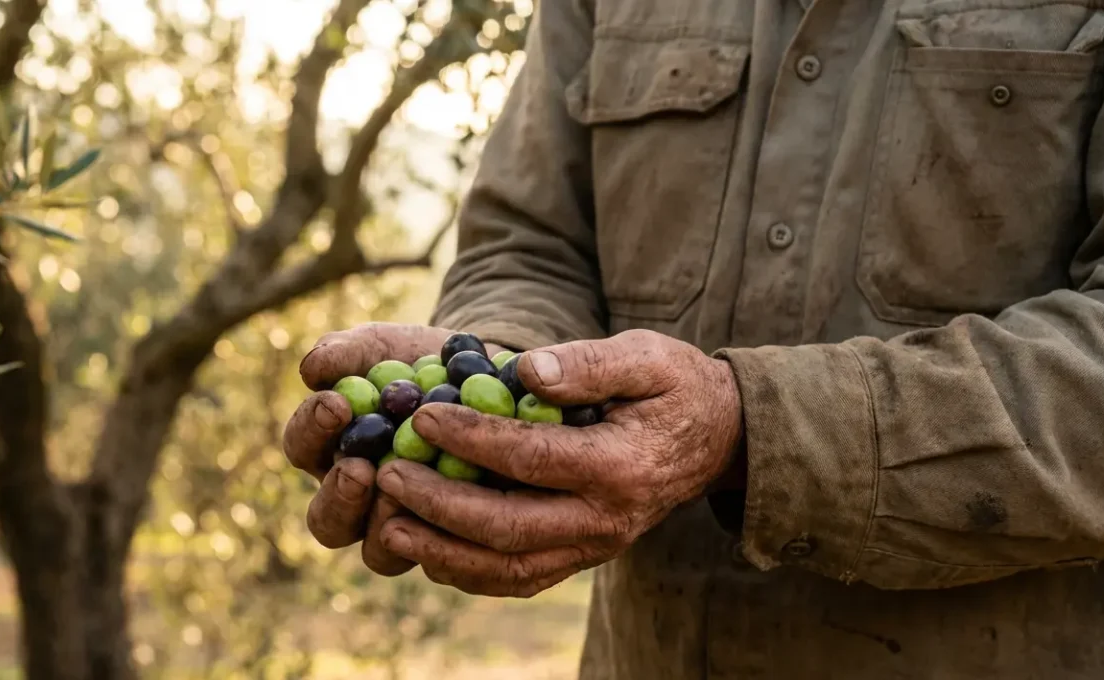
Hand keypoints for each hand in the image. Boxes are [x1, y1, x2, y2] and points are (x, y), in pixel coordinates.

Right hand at [283, 322, 505, 575]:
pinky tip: (466, 504)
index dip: (312, 429)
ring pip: (379, 553)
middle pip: (328, 523)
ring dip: (385, 524)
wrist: (488, 382)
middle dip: (339, 497)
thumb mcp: (384, 346)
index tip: (336, 403)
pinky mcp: (451, 542)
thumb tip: (313, 368)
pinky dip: (448, 534)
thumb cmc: (419, 362)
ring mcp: (404, 528)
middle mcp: (359, 500)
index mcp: (329, 451)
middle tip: (359, 470)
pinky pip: (442, 557)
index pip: (302, 447)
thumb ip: (347, 353)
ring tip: (407, 491)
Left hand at [373, 329, 743, 596]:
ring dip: (443, 553)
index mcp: (621, 467)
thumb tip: (527, 369)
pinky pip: (518, 579)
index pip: (533, 458)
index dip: (473, 438)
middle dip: (440, 504)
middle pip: (510, 528)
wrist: (716, 440)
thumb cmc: (674, 387)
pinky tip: (424, 548)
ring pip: (508, 569)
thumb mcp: (646, 357)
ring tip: (389, 526)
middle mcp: (606, 520)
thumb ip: (590, 364)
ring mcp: (593, 547)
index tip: (423, 414)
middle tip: (388, 474)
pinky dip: (466, 572)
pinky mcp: (581, 558)